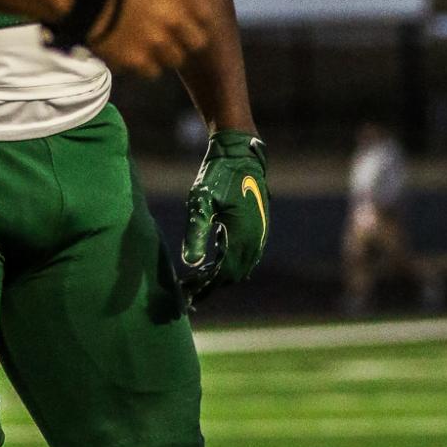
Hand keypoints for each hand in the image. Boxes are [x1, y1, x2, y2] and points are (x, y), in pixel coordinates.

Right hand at [86, 0, 211, 77]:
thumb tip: (183, 10)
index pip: (206, 13)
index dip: (198, 20)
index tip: (190, 23)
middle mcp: (176, 18)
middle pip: (197, 41)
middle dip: (187, 41)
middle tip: (173, 40)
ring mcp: (159, 42)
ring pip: (175, 59)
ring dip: (165, 55)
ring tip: (149, 49)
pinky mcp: (140, 60)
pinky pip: (153, 71)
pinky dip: (144, 65)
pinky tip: (133, 55)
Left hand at [180, 130, 268, 306]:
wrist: (240, 153)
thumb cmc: (217, 175)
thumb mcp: (201, 202)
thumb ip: (196, 233)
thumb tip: (191, 264)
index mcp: (242, 236)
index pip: (223, 274)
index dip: (205, 286)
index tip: (186, 292)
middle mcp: (255, 239)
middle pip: (234, 275)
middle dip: (212, 285)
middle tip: (189, 291)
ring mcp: (260, 234)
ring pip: (242, 266)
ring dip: (222, 275)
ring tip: (199, 280)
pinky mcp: (260, 228)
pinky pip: (247, 255)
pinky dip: (231, 263)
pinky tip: (214, 259)